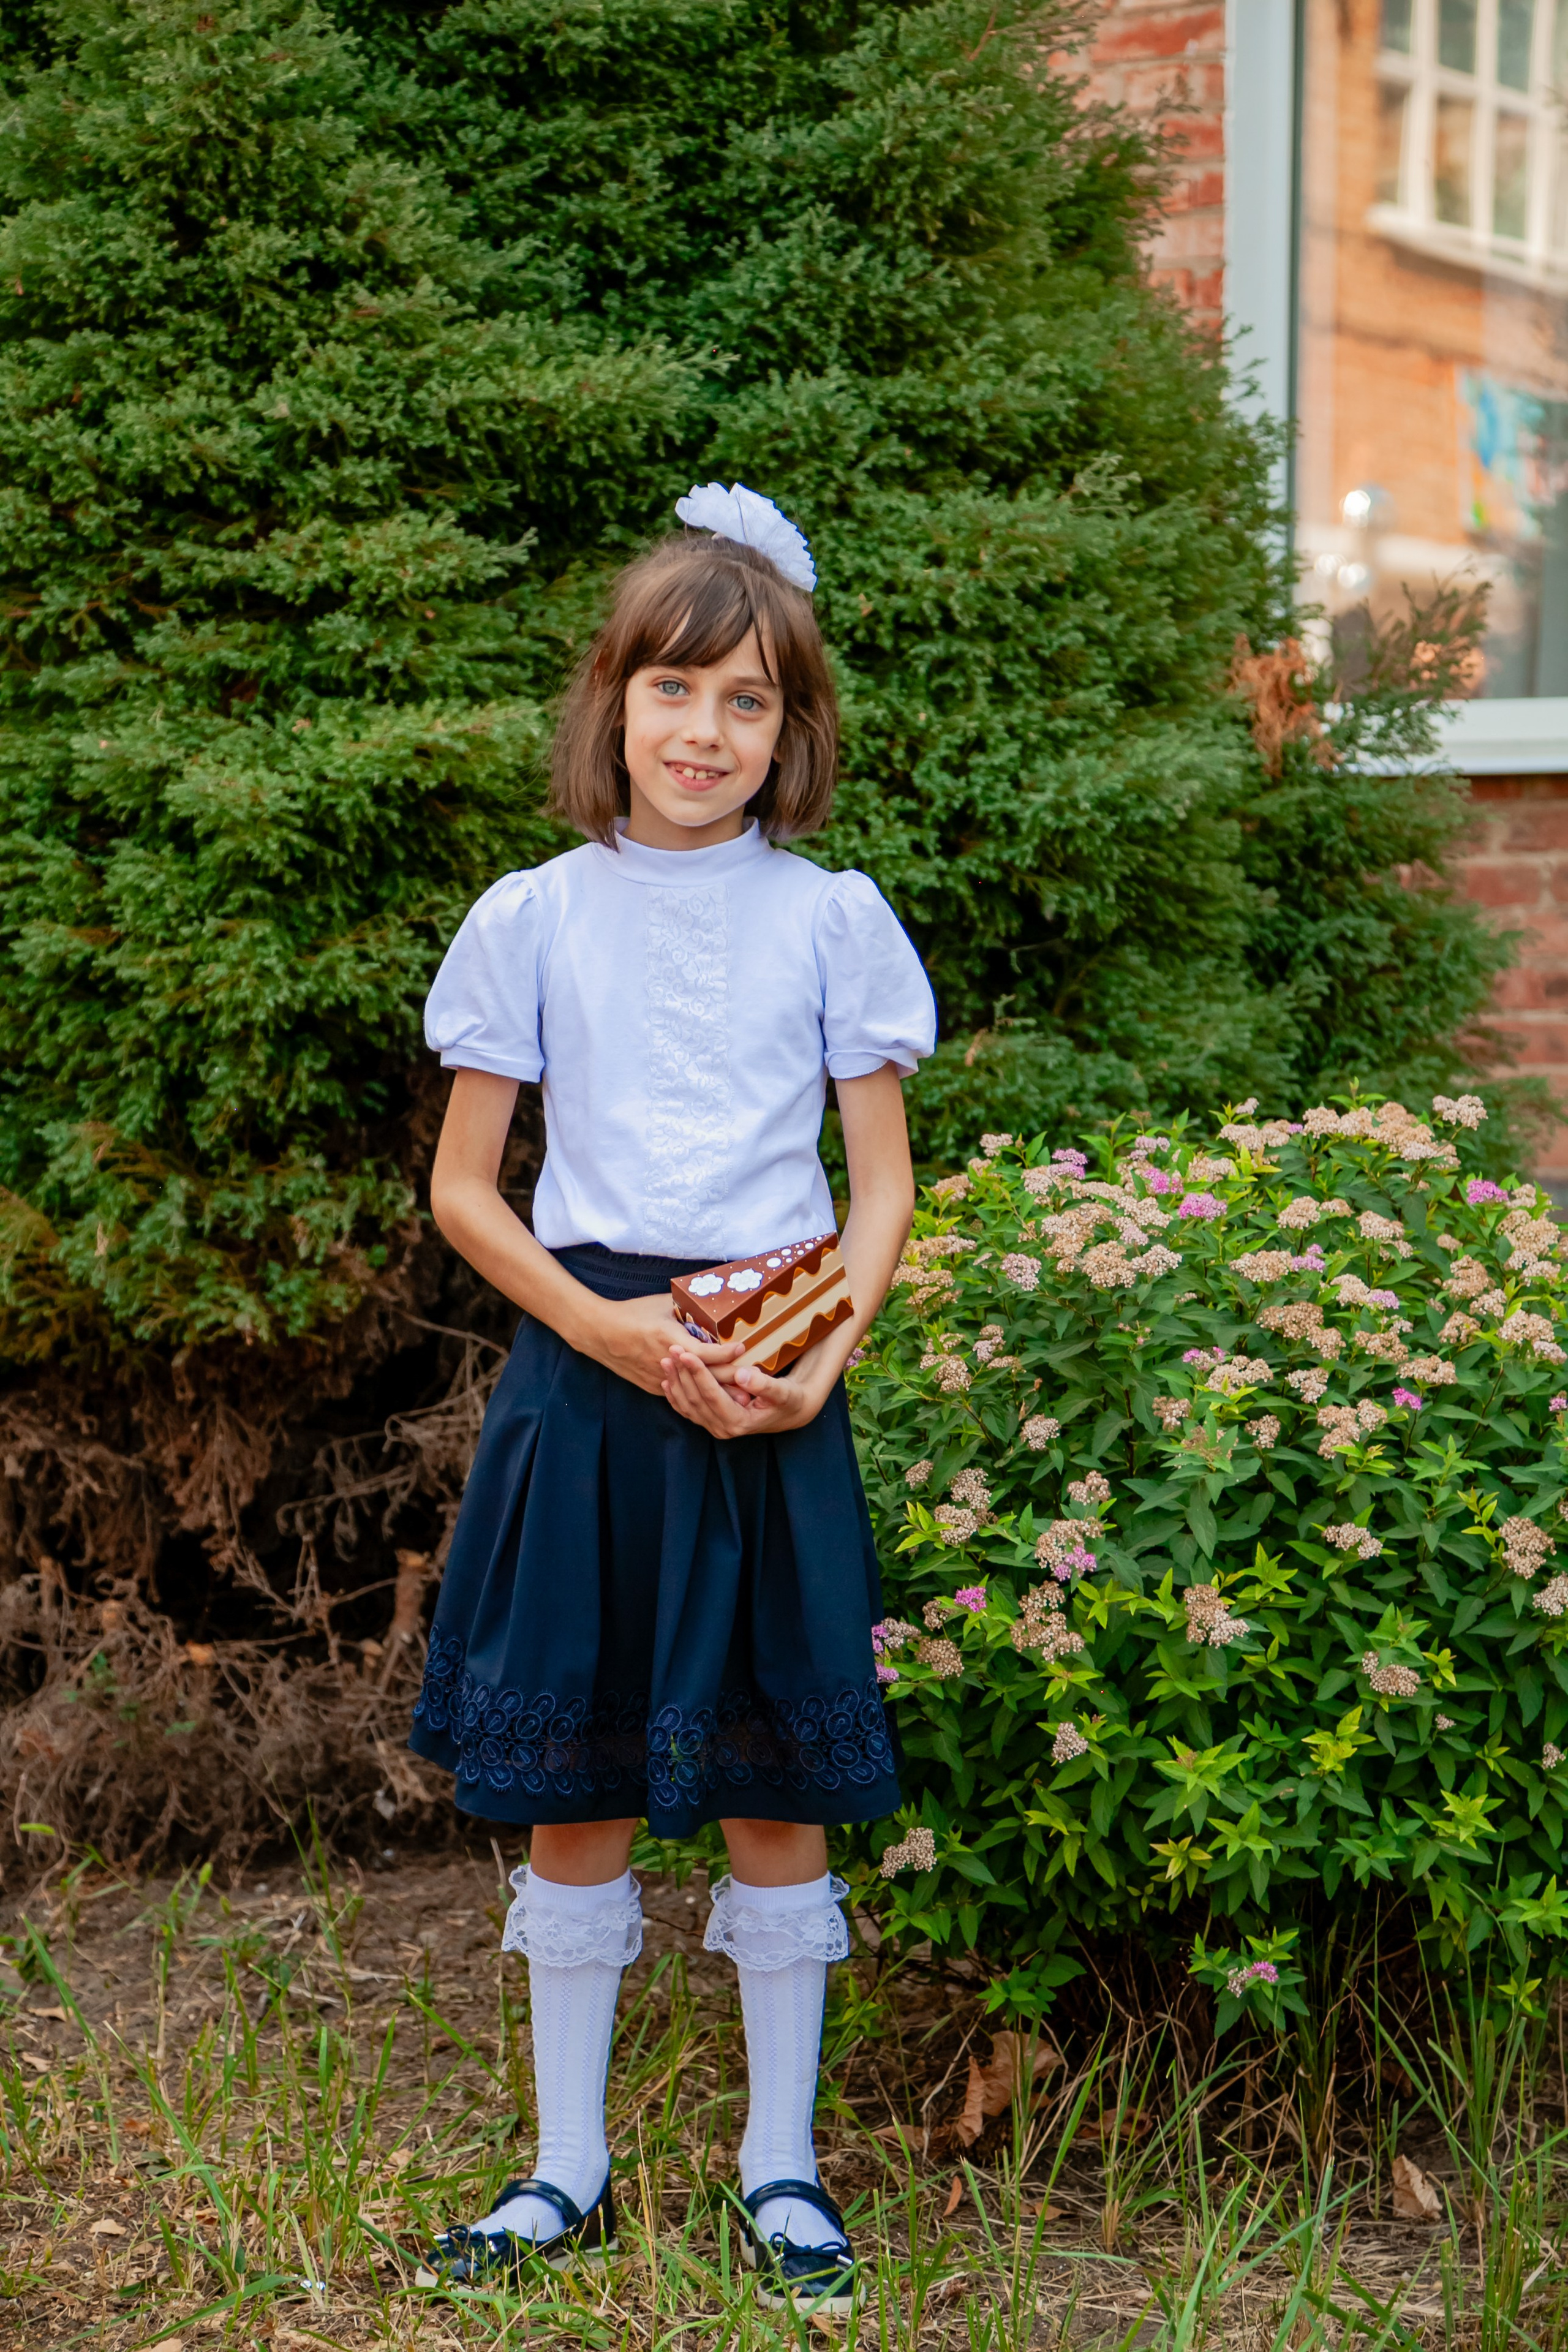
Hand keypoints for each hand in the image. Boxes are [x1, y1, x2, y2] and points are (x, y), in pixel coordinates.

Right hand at [583, 1294, 743, 1396]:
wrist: (599, 1333)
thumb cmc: (632, 1313)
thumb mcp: (662, 1303)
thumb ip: (687, 1308)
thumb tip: (711, 1303)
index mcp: (670, 1339)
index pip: (708, 1353)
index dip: (729, 1352)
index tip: (745, 1347)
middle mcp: (667, 1362)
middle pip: (707, 1376)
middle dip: (732, 1379)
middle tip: (754, 1378)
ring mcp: (660, 1377)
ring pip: (695, 1388)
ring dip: (718, 1390)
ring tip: (742, 1391)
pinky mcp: (654, 1386)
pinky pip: (682, 1391)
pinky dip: (698, 1391)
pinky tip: (714, 1393)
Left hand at [659, 1338, 832, 1438]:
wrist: (789, 1412)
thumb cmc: (788, 1399)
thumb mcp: (783, 1391)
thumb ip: (764, 1385)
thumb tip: (742, 1375)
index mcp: (738, 1422)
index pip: (711, 1395)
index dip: (698, 1374)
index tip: (687, 1353)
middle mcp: (723, 1429)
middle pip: (695, 1400)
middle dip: (682, 1374)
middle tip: (672, 1351)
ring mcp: (715, 1427)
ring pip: (687, 1405)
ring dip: (675, 1382)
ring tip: (666, 1360)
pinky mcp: (711, 1422)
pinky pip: (688, 1410)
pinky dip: (675, 1395)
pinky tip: (667, 1380)